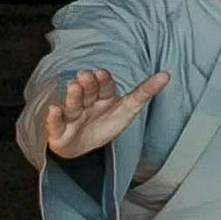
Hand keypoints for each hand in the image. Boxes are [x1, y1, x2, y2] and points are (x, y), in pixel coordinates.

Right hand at [38, 69, 168, 161]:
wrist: (81, 147)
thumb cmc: (105, 124)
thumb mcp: (128, 109)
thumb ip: (145, 92)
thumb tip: (167, 74)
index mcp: (102, 97)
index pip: (104, 87)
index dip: (103, 81)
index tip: (101, 72)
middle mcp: (85, 104)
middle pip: (87, 93)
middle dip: (87, 85)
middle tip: (85, 75)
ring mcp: (71, 117)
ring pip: (72, 106)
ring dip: (73, 96)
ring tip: (73, 87)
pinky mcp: (58, 132)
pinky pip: (54, 124)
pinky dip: (53, 118)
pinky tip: (53, 109)